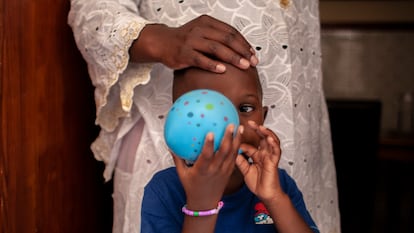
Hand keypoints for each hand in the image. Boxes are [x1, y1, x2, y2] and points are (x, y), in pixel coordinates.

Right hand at [131, 15, 257, 72]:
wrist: (162, 42)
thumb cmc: (185, 40)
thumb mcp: (202, 32)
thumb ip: (218, 38)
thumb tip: (240, 51)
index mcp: (207, 22)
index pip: (231, 32)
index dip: (244, 43)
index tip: (252, 54)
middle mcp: (200, 29)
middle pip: (226, 39)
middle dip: (242, 51)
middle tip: (252, 62)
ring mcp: (191, 41)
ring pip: (216, 48)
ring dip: (232, 58)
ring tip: (243, 66)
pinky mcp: (184, 53)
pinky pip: (200, 60)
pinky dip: (213, 65)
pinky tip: (222, 70)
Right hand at [172, 124, 242, 209]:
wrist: (204, 203)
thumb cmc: (192, 188)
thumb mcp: (182, 174)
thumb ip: (178, 159)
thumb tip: (171, 145)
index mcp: (202, 169)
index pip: (207, 156)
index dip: (209, 145)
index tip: (210, 132)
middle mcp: (215, 169)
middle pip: (224, 152)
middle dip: (228, 137)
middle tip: (230, 124)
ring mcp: (224, 170)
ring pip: (233, 153)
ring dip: (237, 140)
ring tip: (240, 127)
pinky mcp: (229, 172)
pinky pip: (235, 158)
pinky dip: (238, 147)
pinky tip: (239, 138)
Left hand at [236, 121, 282, 202]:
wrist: (265, 195)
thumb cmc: (258, 184)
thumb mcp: (245, 170)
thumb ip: (240, 160)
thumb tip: (233, 151)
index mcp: (257, 155)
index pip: (251, 143)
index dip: (243, 138)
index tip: (236, 133)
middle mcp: (264, 154)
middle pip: (262, 138)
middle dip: (257, 129)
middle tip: (250, 122)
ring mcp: (270, 157)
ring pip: (271, 141)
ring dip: (266, 133)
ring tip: (260, 127)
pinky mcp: (274, 162)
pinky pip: (276, 151)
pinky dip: (273, 144)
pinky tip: (269, 138)